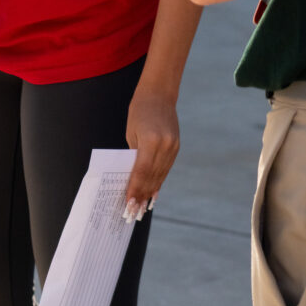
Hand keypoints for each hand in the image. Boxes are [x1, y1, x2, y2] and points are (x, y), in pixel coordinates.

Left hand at [124, 86, 181, 215]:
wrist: (159, 95)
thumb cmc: (139, 111)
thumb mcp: (131, 132)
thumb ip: (133, 155)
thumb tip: (132, 178)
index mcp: (151, 140)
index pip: (142, 170)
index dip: (135, 188)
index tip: (129, 202)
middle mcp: (165, 145)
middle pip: (152, 176)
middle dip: (142, 195)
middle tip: (134, 211)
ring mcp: (173, 147)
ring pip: (160, 174)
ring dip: (151, 191)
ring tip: (142, 207)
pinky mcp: (176, 148)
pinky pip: (166, 169)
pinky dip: (159, 181)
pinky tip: (153, 193)